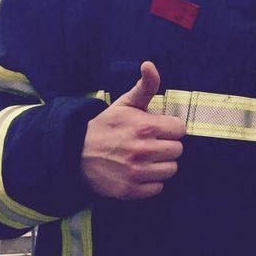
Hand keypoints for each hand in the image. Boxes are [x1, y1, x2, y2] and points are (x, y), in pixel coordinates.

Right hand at [80, 61, 185, 198]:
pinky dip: (151, 182)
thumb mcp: (126, 103)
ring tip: (145, 158)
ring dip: (161, 164)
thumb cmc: (106, 126)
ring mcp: (136, 172)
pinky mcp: (130, 190)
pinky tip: (138, 172)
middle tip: (150, 143)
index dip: (170, 128)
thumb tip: (149, 64)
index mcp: (145, 127)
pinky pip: (158, 188)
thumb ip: (145, 86)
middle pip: (178, 150)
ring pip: (171, 170)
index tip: (157, 129)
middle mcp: (143, 150)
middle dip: (166, 145)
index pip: (180, 130)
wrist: (75, 153)